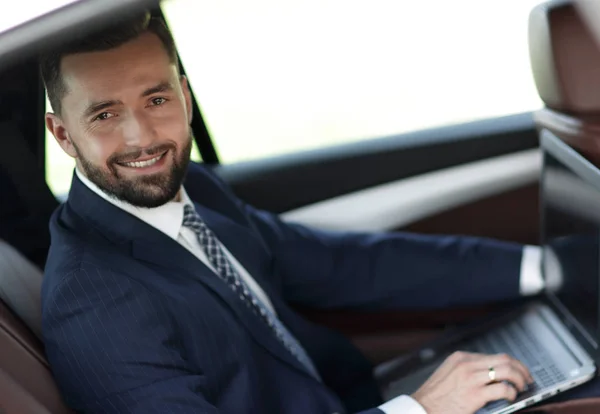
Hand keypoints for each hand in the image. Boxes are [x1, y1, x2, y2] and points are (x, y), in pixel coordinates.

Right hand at [411, 351, 533, 413]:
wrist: (422, 408)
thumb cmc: (435, 396)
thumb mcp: (449, 374)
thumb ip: (467, 370)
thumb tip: (491, 375)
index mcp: (460, 358)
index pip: (494, 356)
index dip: (511, 364)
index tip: (518, 372)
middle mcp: (467, 364)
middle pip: (504, 359)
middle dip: (521, 369)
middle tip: (527, 379)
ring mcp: (471, 378)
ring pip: (507, 371)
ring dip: (520, 380)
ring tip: (522, 388)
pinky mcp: (474, 394)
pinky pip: (502, 389)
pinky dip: (511, 393)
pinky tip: (511, 397)